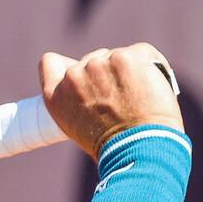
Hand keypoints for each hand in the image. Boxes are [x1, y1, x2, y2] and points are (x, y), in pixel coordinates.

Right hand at [40, 43, 184, 161]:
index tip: (83, 79)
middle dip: (107, 74)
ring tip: (137, 99)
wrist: (138, 149)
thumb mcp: (80, 129)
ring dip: (128, 71)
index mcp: (55, 97)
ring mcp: (98, 65)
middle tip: (121, 101)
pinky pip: (140, 52)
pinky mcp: (124, 58)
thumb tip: (94, 87)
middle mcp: (72, 78)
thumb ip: (78, 102)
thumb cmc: (113, 148)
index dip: (66, 67)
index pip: (50, 63)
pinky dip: (149, 66)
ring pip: (116, 56)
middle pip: (92, 60)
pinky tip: (151, 87)